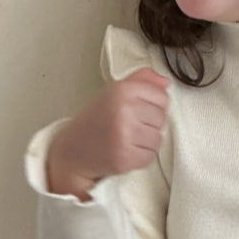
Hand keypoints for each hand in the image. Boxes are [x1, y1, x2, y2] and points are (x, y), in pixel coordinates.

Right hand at [47, 67, 170, 198]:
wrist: (73, 149)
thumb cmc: (97, 119)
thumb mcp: (115, 92)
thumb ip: (141, 81)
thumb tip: (166, 82)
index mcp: (122, 90)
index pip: (162, 96)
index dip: (152, 105)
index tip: (136, 110)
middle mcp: (123, 110)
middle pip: (161, 118)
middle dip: (149, 124)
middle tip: (128, 126)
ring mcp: (124, 135)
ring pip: (158, 138)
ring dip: (146, 142)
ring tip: (126, 139)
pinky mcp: (125, 158)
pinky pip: (150, 156)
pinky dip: (141, 156)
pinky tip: (125, 151)